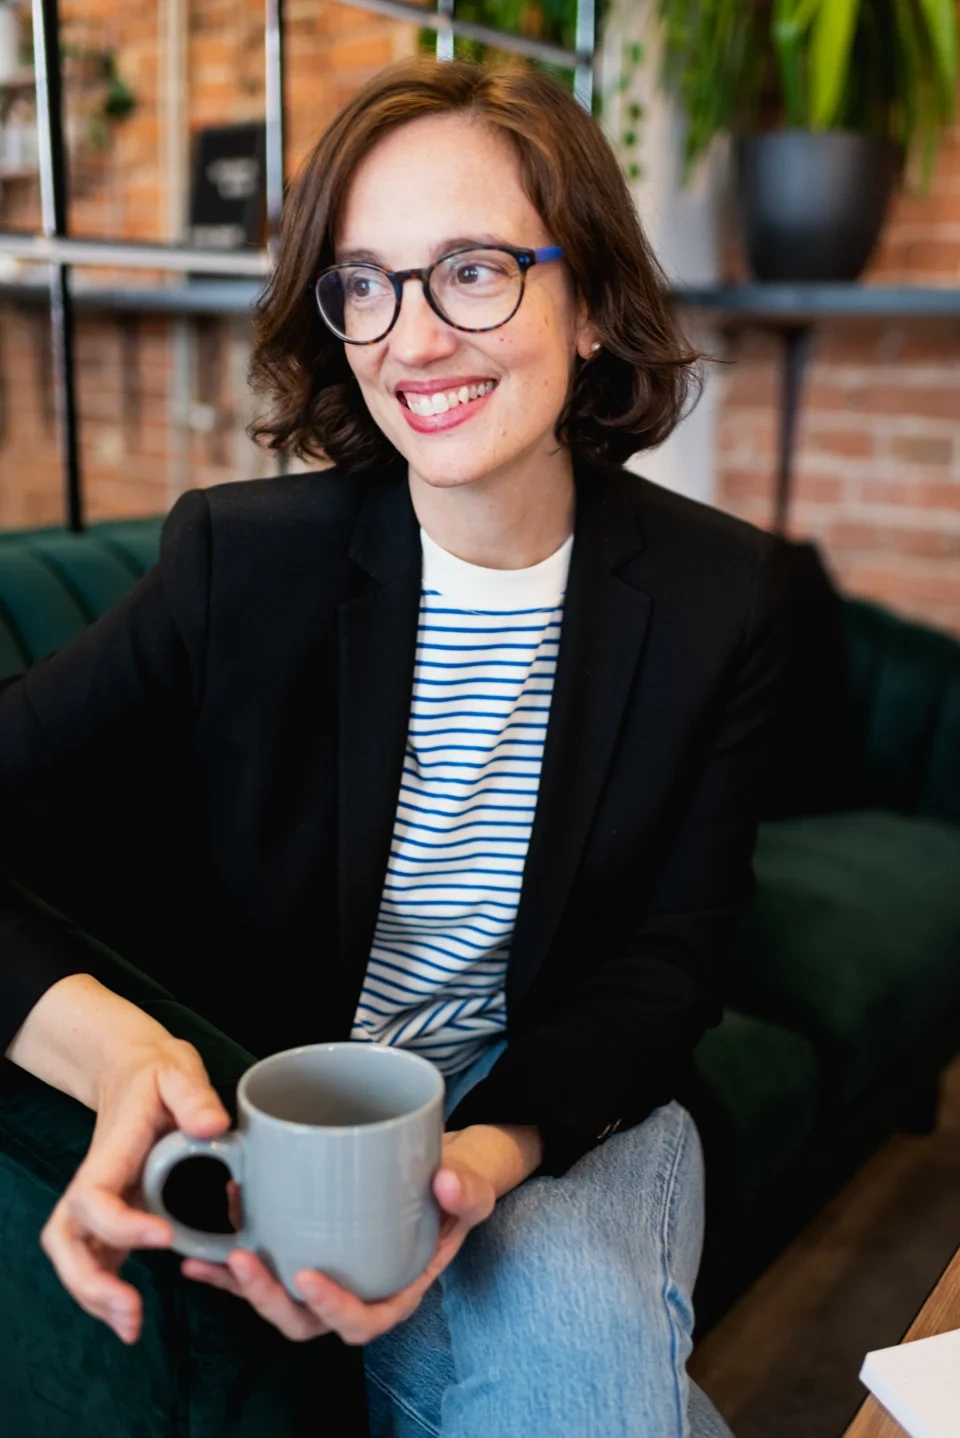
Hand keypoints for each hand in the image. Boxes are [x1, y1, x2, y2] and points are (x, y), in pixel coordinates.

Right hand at [40, 1033, 230, 1344]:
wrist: (133, 1070)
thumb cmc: (156, 1073)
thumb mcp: (177, 1069)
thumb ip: (193, 1095)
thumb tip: (212, 1127)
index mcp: (111, 1152)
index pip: (93, 1197)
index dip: (119, 1223)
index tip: (163, 1236)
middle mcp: (97, 1182)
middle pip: (66, 1241)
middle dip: (90, 1282)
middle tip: (131, 1312)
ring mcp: (101, 1201)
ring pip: (75, 1257)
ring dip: (95, 1297)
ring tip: (131, 1326)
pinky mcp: (113, 1212)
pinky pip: (96, 1258)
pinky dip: (104, 1291)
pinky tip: (128, 1316)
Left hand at [182, 1131, 496, 1343]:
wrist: (433, 1173)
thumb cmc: (452, 1190)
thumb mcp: (472, 1188)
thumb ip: (467, 1190)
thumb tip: (445, 1181)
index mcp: (395, 1292)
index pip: (362, 1320)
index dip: (333, 1308)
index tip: (308, 1276)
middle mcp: (354, 1295)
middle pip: (305, 1321)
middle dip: (268, 1298)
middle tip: (246, 1259)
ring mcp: (323, 1278)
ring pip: (276, 1301)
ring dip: (239, 1285)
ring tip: (213, 1255)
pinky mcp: (299, 1256)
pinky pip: (261, 1274)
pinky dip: (227, 1268)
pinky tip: (200, 1253)